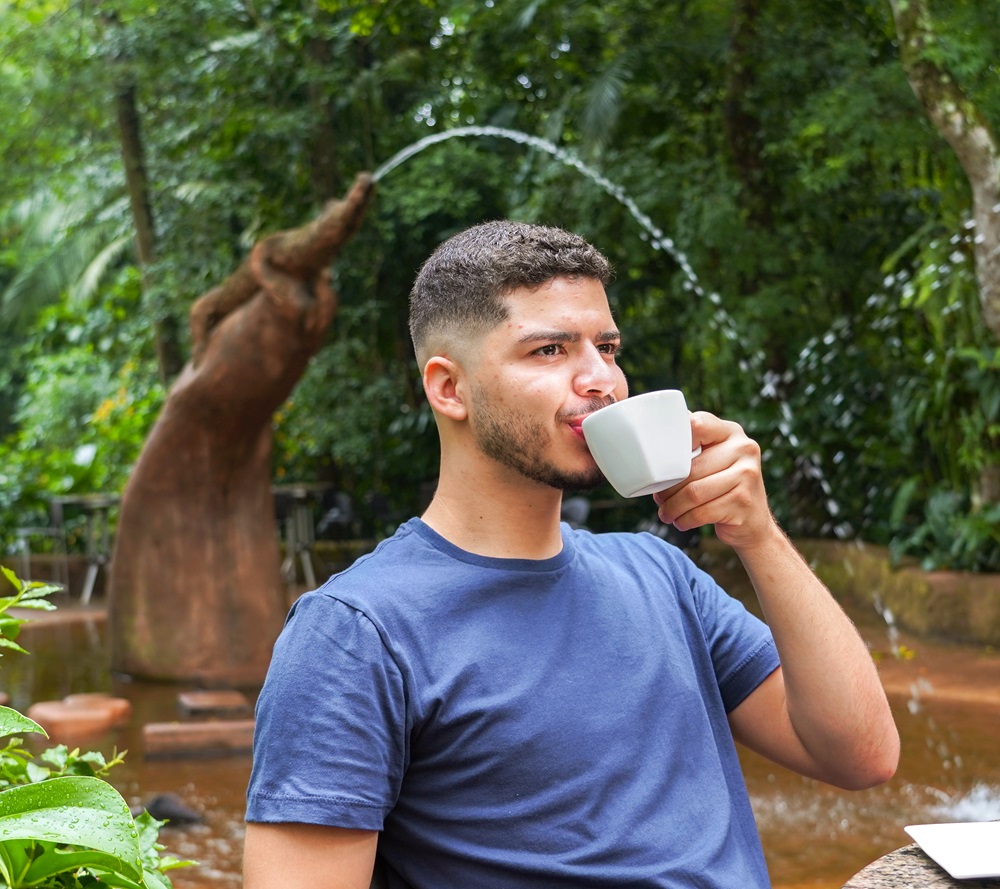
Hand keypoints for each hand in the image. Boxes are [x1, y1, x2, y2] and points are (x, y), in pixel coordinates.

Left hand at [651, 411, 775, 550]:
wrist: (753, 521)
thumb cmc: (721, 487)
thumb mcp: (713, 460)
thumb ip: (691, 448)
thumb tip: (648, 446)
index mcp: (731, 432)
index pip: (698, 425)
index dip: (674, 441)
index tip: (660, 461)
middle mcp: (744, 448)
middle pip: (690, 467)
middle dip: (667, 488)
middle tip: (659, 498)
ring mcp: (747, 475)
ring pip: (694, 492)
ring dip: (673, 507)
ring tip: (666, 513)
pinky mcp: (744, 501)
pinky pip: (702, 512)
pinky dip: (685, 520)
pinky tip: (681, 521)